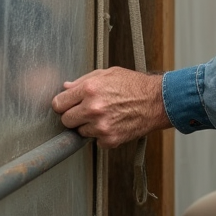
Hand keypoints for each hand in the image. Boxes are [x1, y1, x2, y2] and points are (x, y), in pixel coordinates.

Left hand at [51, 67, 170, 148]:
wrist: (157, 101)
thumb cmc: (134, 85)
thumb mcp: (107, 74)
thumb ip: (84, 81)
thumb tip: (66, 87)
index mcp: (90, 89)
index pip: (59, 103)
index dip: (62, 104)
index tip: (65, 106)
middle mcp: (93, 108)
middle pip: (66, 120)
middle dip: (73, 116)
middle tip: (86, 111)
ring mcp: (101, 126)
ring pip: (80, 132)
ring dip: (88, 126)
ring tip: (105, 115)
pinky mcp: (110, 139)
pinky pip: (96, 141)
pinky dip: (102, 135)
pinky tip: (113, 123)